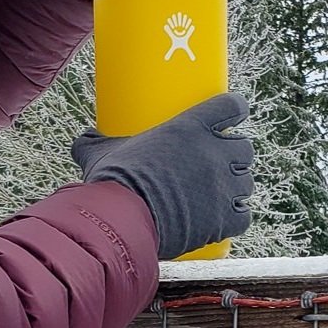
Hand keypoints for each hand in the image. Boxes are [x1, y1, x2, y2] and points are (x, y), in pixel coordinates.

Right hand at [72, 93, 253, 259]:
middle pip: (244, 147)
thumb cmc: (112, 181)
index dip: (234, 110)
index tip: (231, 116)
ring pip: (246, 181)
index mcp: (190, 127)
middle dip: (234, 155)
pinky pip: (243, 215)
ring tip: (217, 194)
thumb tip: (81, 140)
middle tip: (217, 163)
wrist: (123, 221)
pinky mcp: (226, 218)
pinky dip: (235, 217)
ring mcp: (224, 186)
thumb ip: (93, 143)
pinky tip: (222, 218)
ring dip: (235, 186)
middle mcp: (214, 153)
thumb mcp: (98, 154)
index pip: (231, 106)